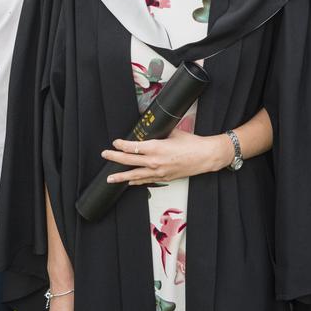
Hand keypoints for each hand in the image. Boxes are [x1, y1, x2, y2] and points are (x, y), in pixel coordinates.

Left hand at [101, 128, 232, 184]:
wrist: (205, 157)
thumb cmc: (192, 143)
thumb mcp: (173, 132)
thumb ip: (159, 133)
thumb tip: (151, 130)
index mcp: (156, 147)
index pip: (133, 147)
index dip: (122, 145)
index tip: (115, 142)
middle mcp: (155, 161)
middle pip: (129, 161)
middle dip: (115, 158)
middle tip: (105, 155)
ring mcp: (159, 172)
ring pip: (135, 175)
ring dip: (121, 176)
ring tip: (110, 178)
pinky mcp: (164, 178)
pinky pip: (146, 180)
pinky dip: (136, 181)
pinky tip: (129, 181)